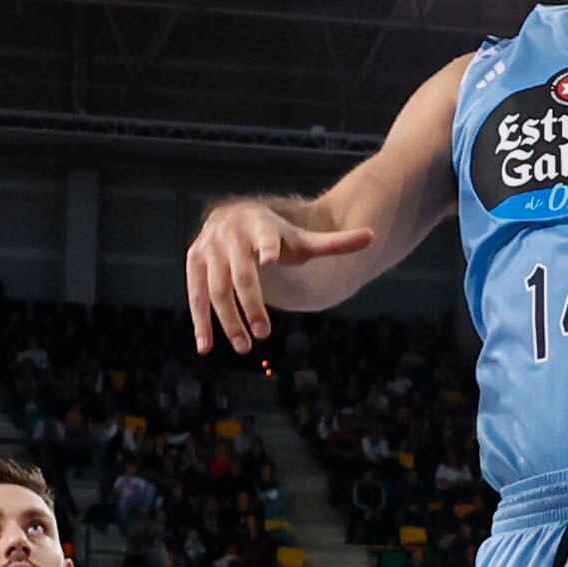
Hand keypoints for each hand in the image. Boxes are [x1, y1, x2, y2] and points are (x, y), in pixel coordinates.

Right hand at [185, 200, 374, 353]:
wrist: (236, 219)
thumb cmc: (276, 236)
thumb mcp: (303, 240)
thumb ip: (335, 243)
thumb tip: (373, 236)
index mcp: (260, 224)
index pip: (266, 237)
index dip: (268, 247)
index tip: (271, 260)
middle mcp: (230, 233)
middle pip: (242, 275)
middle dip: (253, 305)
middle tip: (265, 334)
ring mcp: (209, 247)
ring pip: (217, 289)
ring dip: (228, 320)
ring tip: (244, 346)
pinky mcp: (193, 261)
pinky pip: (195, 295)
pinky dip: (200, 321)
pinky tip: (206, 347)